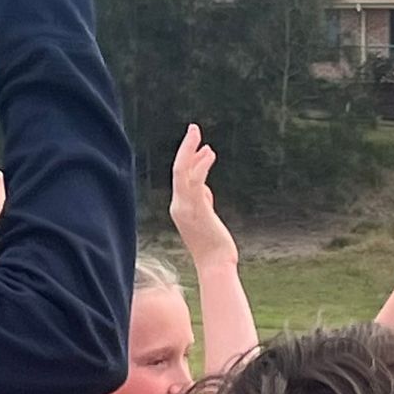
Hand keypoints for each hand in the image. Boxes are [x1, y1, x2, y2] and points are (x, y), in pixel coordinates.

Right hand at [169, 123, 232, 263]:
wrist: (215, 265)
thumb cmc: (215, 247)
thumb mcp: (207, 220)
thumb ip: (204, 203)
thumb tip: (205, 191)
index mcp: (179, 208)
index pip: (181, 178)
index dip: (190, 160)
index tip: (202, 148)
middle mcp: (178, 205)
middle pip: (178, 169)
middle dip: (186, 147)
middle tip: (194, 128)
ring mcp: (185, 207)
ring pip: (182, 171)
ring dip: (191, 149)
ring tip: (198, 133)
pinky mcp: (197, 208)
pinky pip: (195, 180)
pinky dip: (201, 165)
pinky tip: (209, 153)